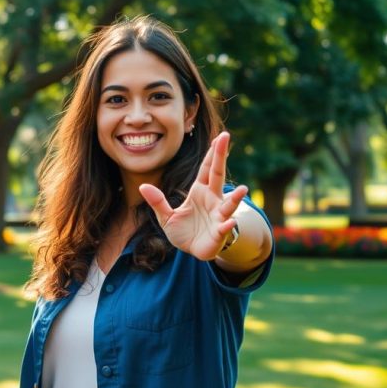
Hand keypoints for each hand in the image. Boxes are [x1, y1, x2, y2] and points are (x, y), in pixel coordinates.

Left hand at [138, 131, 247, 260]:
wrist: (194, 250)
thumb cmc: (184, 231)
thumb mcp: (166, 216)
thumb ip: (157, 201)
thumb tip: (143, 185)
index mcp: (200, 192)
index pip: (207, 169)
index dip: (212, 154)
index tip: (220, 136)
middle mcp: (213, 200)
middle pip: (217, 175)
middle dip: (221, 156)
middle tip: (226, 137)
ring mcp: (219, 215)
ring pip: (228, 204)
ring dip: (235, 198)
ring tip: (243, 189)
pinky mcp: (219, 232)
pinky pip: (224, 228)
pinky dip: (227, 226)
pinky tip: (229, 223)